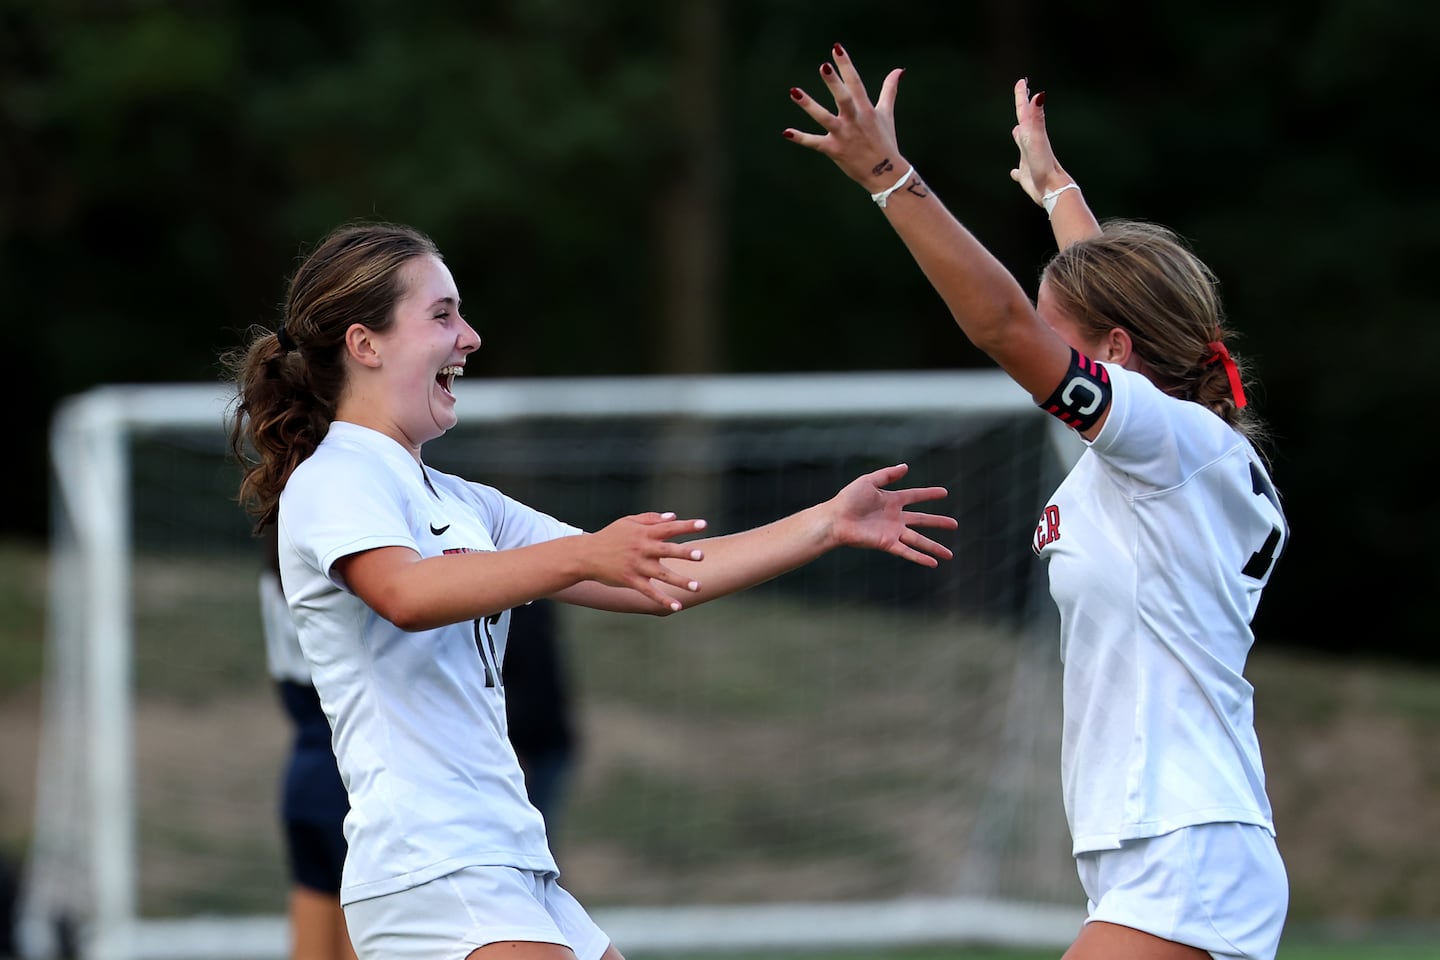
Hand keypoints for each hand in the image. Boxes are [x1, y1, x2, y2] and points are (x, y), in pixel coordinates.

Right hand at [582, 513, 707, 610]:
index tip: (704, 524)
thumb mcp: (628, 522)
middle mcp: (642, 549)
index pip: (668, 527)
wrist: (586, 555)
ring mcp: (637, 566)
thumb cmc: (610, 536)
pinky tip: (677, 607)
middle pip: (667, 550)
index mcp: (643, 532)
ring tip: (698, 587)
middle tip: (702, 555)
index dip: (686, 526)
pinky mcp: (631, 580)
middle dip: (685, 553)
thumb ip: (651, 518)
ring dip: (681, 581)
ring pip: (662, 574)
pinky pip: (650, 592)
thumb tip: (673, 516)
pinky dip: (663, 600)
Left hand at [783, 43, 908, 193]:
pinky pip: (815, 143)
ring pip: (824, 118)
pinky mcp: (834, 150)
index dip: (846, 65)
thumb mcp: (887, 114)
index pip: (855, 83)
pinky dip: (801, 138)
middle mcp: (855, 120)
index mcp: (866, 109)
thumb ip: (889, 90)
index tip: (836, 49)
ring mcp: (844, 135)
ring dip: (809, 105)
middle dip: (834, 83)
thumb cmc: (885, 141)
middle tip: (823, 67)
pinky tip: (786, 132)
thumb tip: (899, 70)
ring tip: (794, 91)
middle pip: (844, 98)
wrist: (885, 173)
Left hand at [827, 464, 956, 566]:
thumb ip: (887, 474)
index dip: (929, 494)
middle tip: (955, 524)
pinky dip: (920, 557)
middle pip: (922, 520)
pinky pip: (907, 551)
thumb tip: (906, 466)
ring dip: (934, 547)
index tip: (944, 492)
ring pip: (919, 540)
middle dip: (938, 522)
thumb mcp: (868, 481)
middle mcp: (895, 517)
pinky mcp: (887, 543)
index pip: (915, 496)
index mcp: (891, 500)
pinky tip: (933, 563)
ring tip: (950, 555)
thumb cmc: (848, 499)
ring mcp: (892, 532)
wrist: (836, 518)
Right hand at [1010, 79, 1069, 204]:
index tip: (1021, 82)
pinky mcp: (1027, 175)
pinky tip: (1014, 172)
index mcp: (1030, 134)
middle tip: (1021, 97)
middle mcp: (1029, 144)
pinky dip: (1016, 170)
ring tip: (1016, 129)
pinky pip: (1019, 170)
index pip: (1024, 111)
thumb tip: (1039, 95)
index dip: (1021, 97)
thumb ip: (1037, 117)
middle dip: (1022, 110)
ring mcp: (1028, 159)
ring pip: (1021, 143)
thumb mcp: (1038, 138)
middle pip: (1024, 122)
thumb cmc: (1044, 163)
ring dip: (1018, 136)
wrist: (1052, 188)